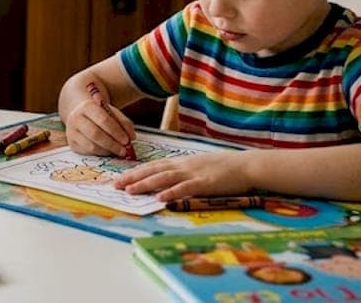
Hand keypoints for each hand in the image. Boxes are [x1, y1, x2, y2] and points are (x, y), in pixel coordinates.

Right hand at [64, 95, 135, 157]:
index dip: (116, 131)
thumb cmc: (99, 114)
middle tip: (124, 150)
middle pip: (95, 134)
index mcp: (87, 106)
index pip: (103, 119)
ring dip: (107, 151)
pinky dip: (100, 153)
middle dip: (112, 144)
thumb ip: (124, 123)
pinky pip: (88, 152)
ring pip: (91, 145)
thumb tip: (131, 137)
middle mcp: (76, 118)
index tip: (127, 140)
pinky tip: (108, 152)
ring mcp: (71, 131)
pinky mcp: (71, 143)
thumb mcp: (112, 113)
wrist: (81, 115)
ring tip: (118, 152)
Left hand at [114, 151, 248, 200]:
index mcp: (180, 162)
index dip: (135, 171)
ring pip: (164, 178)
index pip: (152, 166)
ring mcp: (193, 173)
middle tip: (115, 185)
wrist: (245, 165)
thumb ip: (182, 172)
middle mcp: (183, 165)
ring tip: (130, 191)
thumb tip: (165, 181)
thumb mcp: (197, 166)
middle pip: (153, 170)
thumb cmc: (222, 167)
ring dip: (146, 184)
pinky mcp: (205, 183)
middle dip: (133, 177)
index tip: (119, 177)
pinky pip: (185, 188)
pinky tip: (160, 197)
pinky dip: (172, 192)